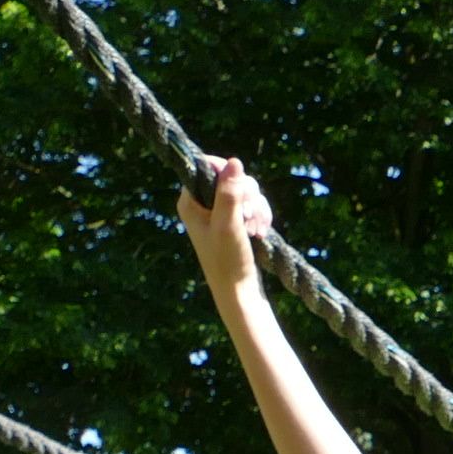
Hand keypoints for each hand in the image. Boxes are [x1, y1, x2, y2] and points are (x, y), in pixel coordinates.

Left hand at [178, 158, 271, 290]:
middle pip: (230, 177)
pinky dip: (260, 214)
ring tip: (258, 229)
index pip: (207, 166)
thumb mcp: (228, 224)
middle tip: (249, 216)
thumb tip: (234, 161)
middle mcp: (202, 204)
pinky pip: (252, 204)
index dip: (228, 173)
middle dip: (248, 194)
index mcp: (190, 201)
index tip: (241, 192)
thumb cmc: (227, 261)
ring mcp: (219, 212)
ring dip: (257, 206)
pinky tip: (262, 231)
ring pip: (245, 190)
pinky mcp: (234, 221)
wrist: (238, 291)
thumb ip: (229, 193)